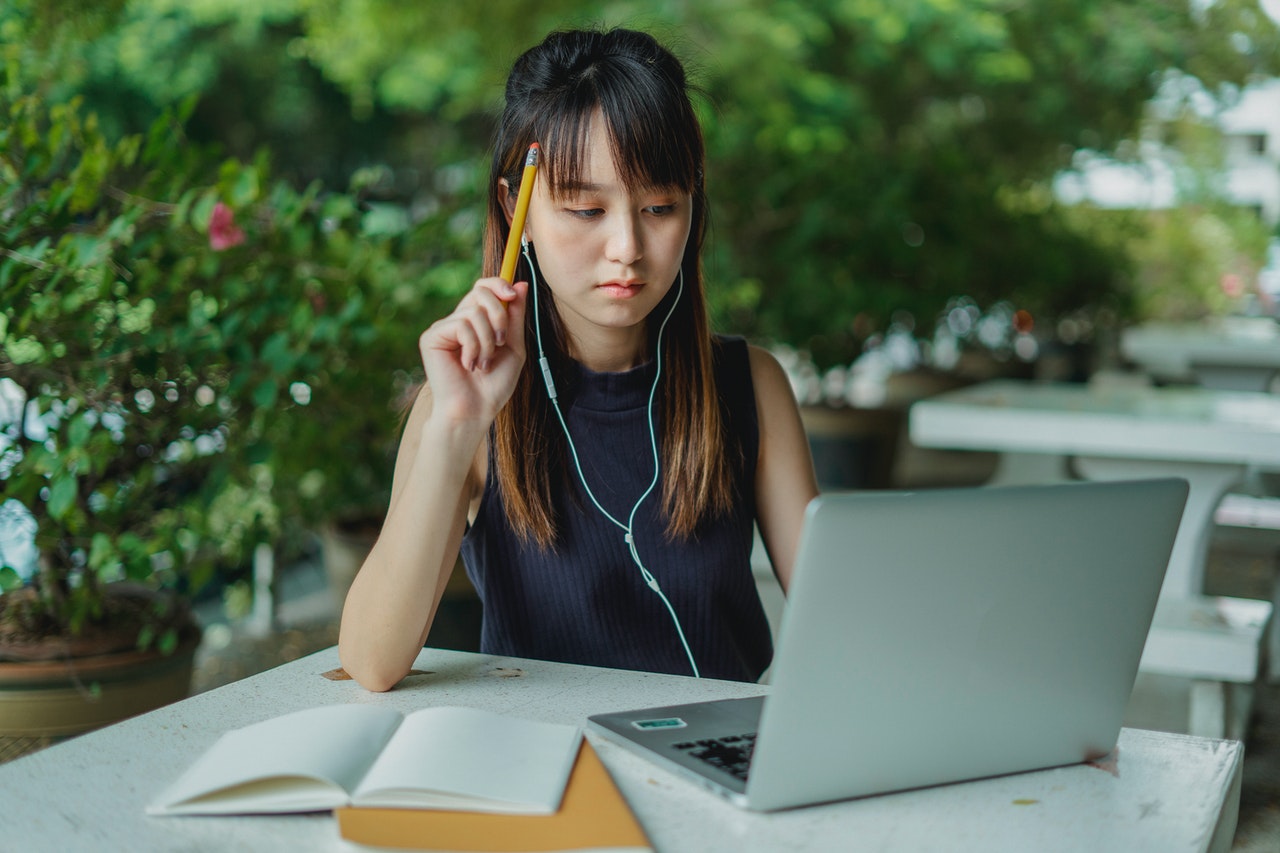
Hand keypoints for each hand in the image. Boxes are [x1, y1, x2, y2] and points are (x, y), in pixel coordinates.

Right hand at [419, 277, 527, 426]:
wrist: (475, 410)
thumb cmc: (493, 385)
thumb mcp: (514, 347)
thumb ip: (515, 317)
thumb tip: (520, 284)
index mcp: (477, 322)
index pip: (484, 288)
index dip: (499, 284)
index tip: (512, 294)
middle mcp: (458, 321)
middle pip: (480, 291)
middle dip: (499, 314)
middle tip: (501, 341)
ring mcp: (444, 328)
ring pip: (474, 311)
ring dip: (487, 340)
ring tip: (484, 363)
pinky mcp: (432, 336)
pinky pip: (461, 325)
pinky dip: (473, 346)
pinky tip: (468, 365)